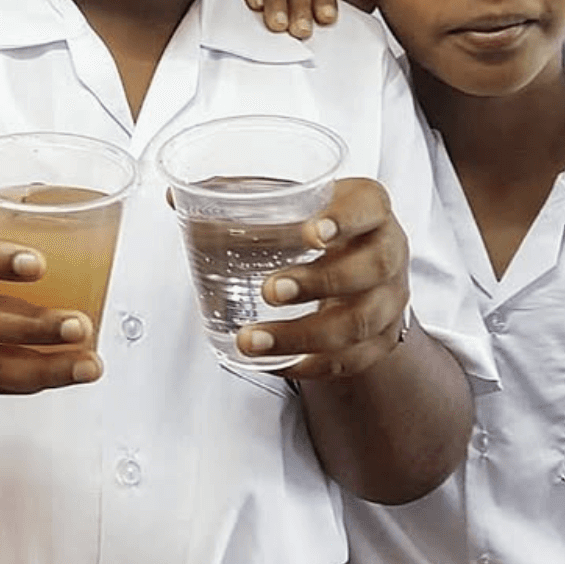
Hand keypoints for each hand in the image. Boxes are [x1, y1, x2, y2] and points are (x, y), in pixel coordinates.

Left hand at [236, 178, 408, 377]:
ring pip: (358, 324)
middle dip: (319, 282)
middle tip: (269, 290)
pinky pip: (349, 361)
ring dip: (301, 336)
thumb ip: (241, 199)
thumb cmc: (319, 230)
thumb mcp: (294, 206)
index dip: (345, 219)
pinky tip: (270, 363)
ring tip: (250, 340)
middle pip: (371, 268)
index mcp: (370, 208)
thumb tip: (174, 197)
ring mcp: (390, 300)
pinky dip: (307, 366)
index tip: (311, 231)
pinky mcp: (380, 341)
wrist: (362, 273)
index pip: (370, 206)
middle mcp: (390, 251)